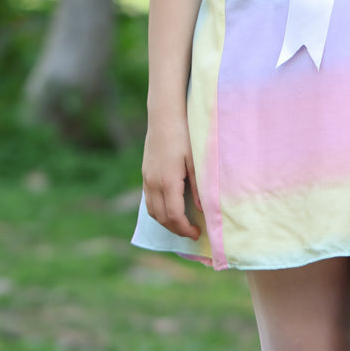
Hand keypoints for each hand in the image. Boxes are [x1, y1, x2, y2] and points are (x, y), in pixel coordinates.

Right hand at [141, 117, 201, 240]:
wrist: (164, 117)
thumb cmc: (184, 135)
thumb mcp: (196, 161)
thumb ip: (199, 186)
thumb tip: (203, 209)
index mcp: (168, 181)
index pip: (174, 216)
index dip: (185, 229)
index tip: (197, 233)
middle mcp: (153, 183)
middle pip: (161, 217)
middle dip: (176, 229)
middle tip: (191, 232)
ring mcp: (147, 179)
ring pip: (152, 211)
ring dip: (166, 222)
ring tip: (181, 224)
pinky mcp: (145, 174)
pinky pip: (148, 200)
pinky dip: (158, 211)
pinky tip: (170, 209)